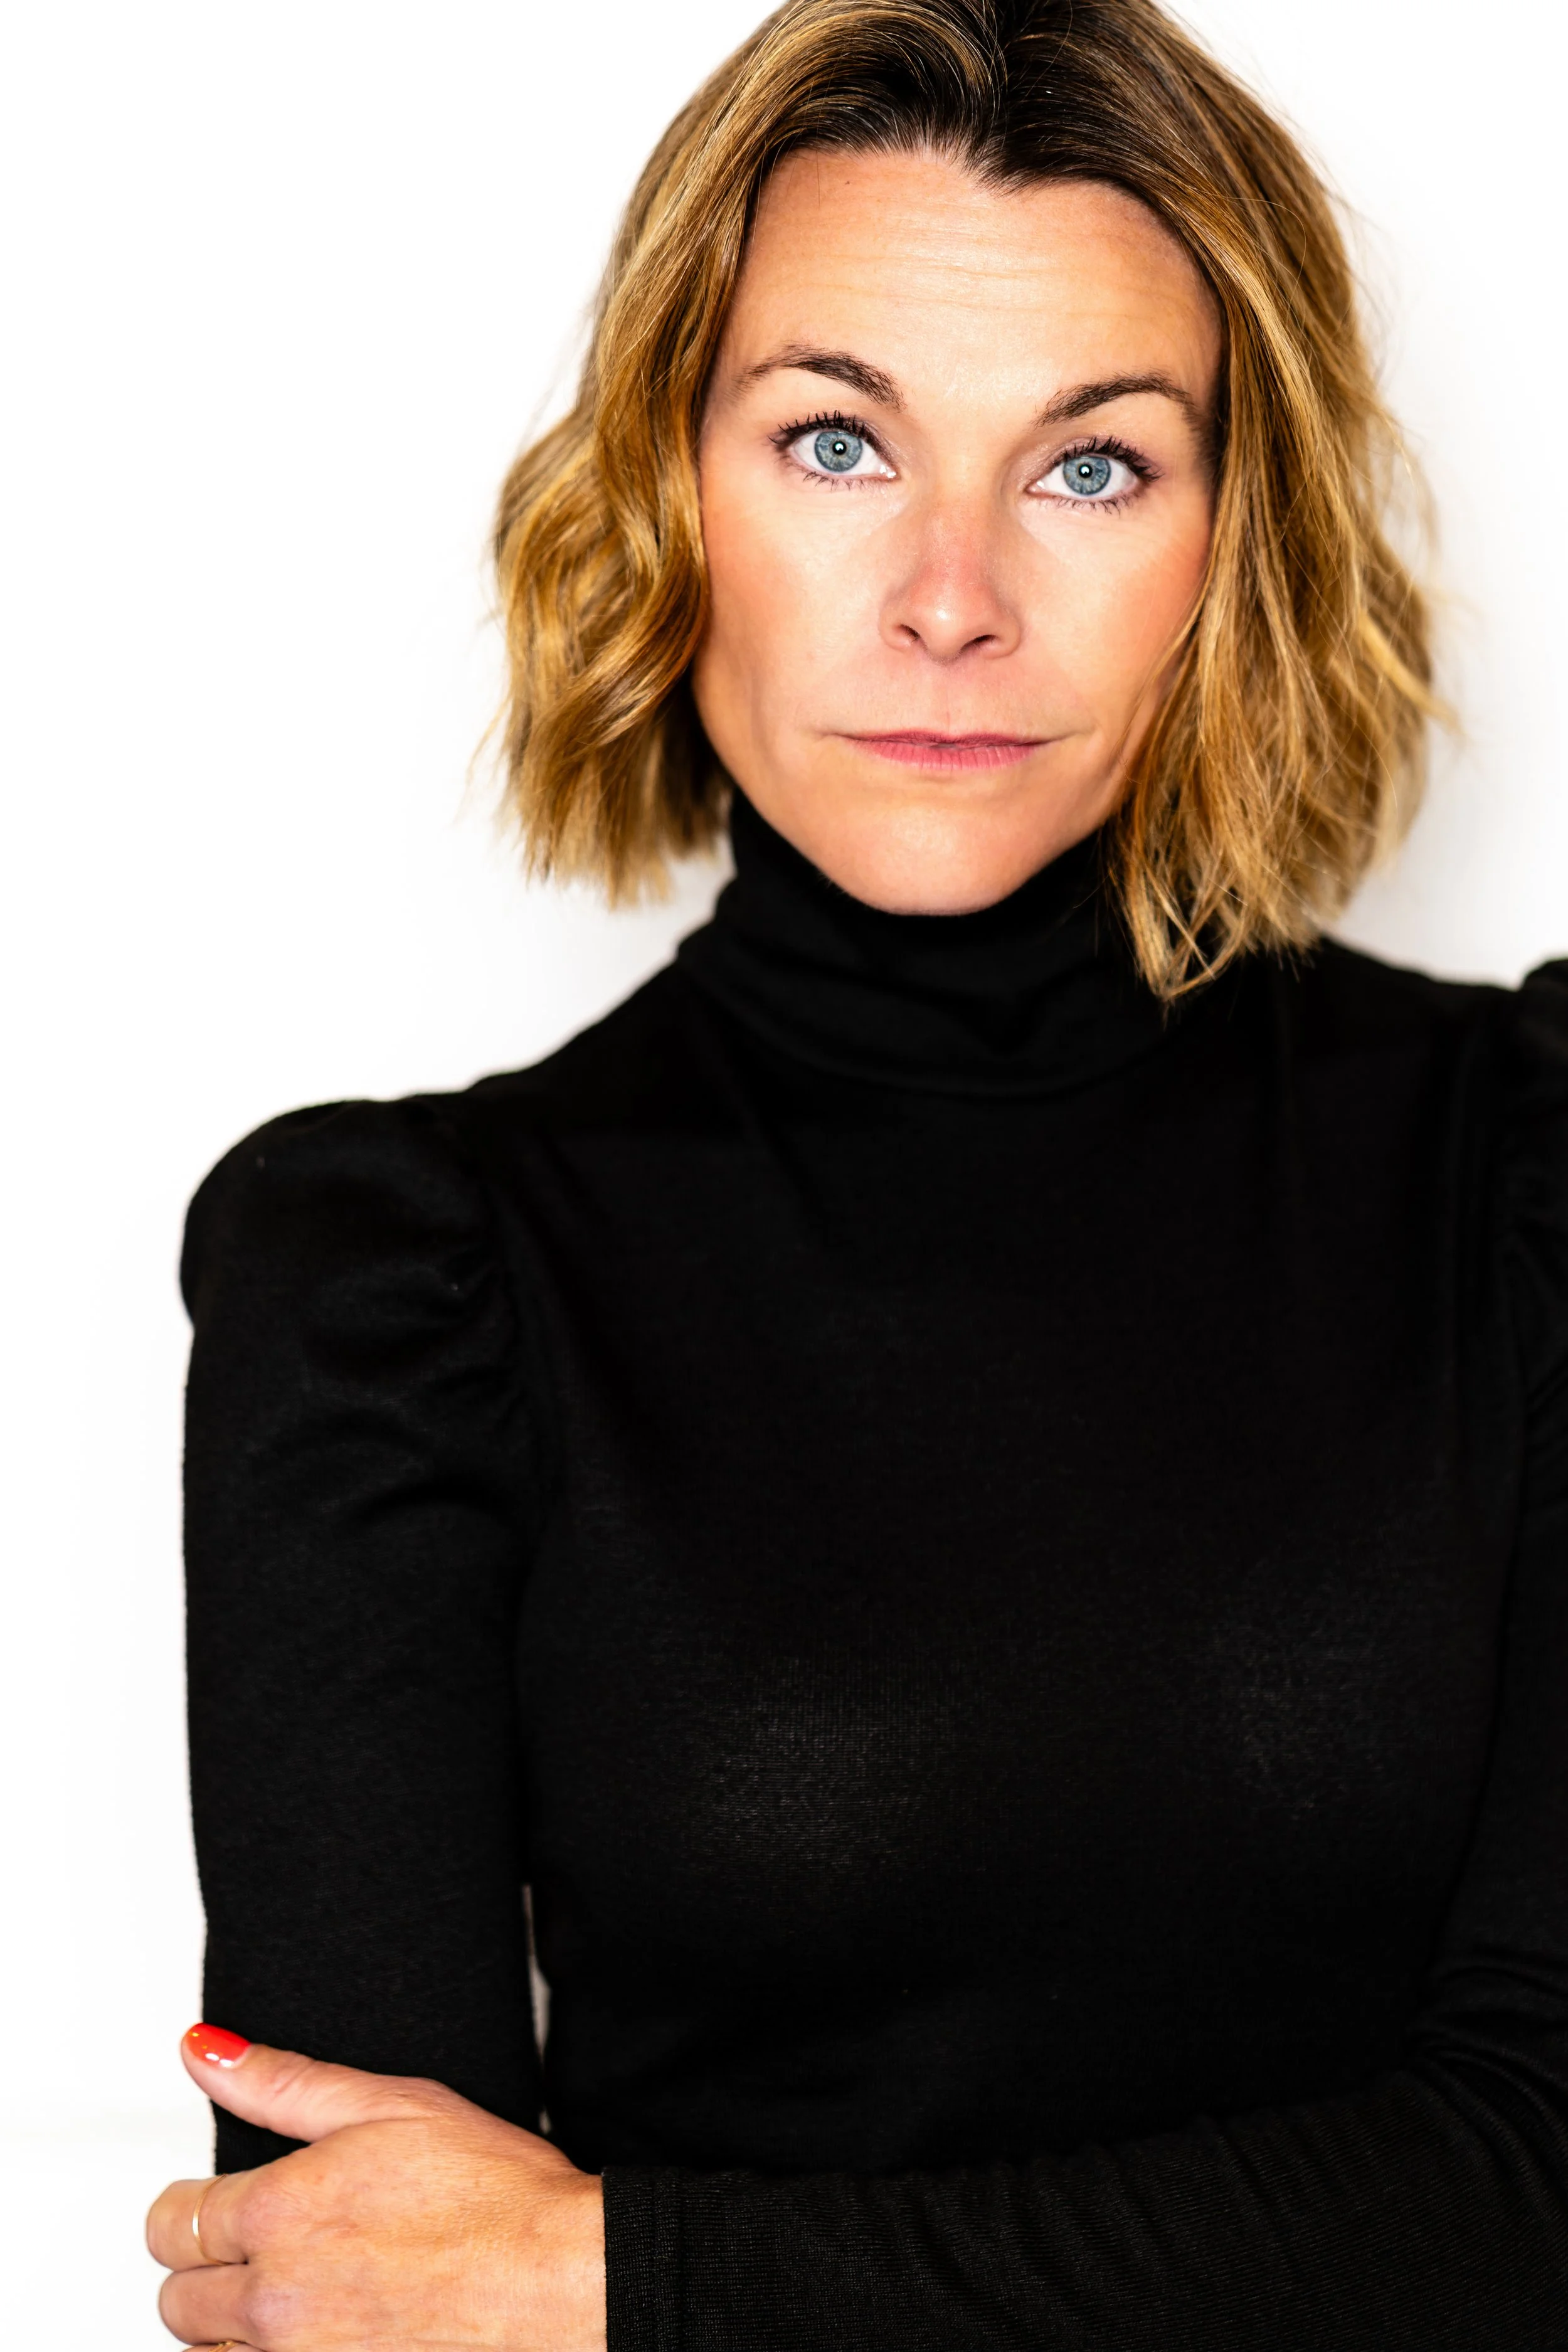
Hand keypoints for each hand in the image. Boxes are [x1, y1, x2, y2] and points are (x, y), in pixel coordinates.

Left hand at [146, 2024, 605, 2349]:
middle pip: (177, 2301)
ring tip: (302, 2298)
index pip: (173, 2223)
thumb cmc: (496, 2196)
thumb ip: (283, 2083)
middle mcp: (274, 2303)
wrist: (562, 2281)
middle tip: (271, 2251)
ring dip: (238, 2329)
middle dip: (212, 2271)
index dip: (194, 2208)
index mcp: (280, 2214)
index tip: (219, 2208)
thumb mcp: (392, 2104)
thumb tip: (203, 2050)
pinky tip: (323, 2334)